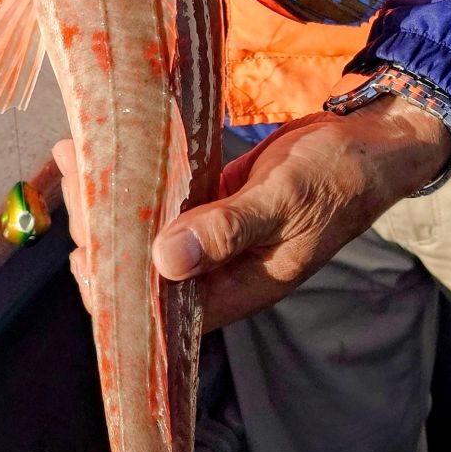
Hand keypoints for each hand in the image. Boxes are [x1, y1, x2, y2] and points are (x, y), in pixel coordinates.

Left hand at [52, 98, 450, 331]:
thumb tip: (165, 259)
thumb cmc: (338, 176)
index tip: (82, 251)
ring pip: (153, 229)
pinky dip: (142, 177)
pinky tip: (111, 147)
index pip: (163, 310)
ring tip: (76, 157)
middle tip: (77, 182)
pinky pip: (170, 197)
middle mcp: (222, 269)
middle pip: (148, 267)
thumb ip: (227, 229)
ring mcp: (219, 233)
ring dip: (115, 200)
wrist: (374, 141)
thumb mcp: (284, 200)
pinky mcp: (219, 200)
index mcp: (239, 288)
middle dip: (105, 233)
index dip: (118, 289)